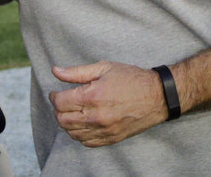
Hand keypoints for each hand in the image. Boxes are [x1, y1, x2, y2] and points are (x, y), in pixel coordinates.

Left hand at [49, 62, 167, 147]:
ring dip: (67, 123)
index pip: (60, 103)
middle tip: (62, 101)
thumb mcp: (104, 68)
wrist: (156, 96)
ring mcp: (104, 130)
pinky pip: (87, 142)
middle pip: (63, 120)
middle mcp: (96, 116)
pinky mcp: (111, 139)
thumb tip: (55, 71)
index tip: (56, 92)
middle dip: (57, 110)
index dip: (53, 96)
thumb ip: (77, 72)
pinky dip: (79, 134)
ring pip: (72, 133)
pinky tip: (82, 123)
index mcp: (93, 96)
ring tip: (72, 111)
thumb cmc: (131, 79)